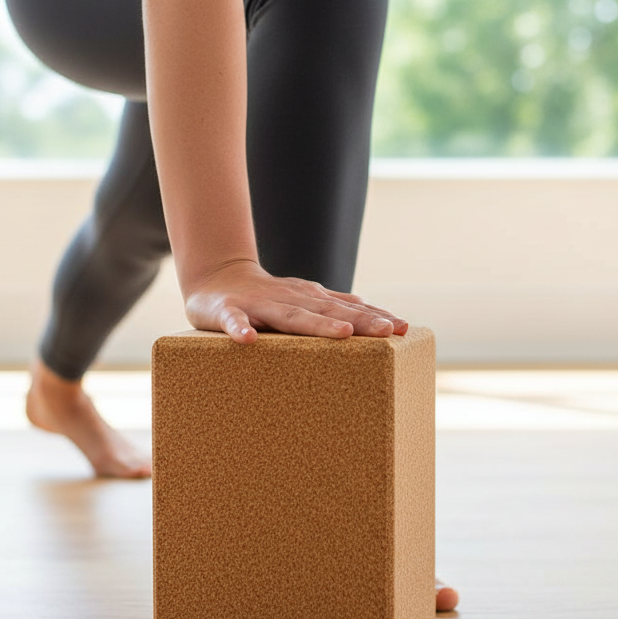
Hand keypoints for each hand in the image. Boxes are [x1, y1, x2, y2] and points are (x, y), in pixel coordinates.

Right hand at [184, 259, 408, 344]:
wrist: (213, 278)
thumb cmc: (263, 296)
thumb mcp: (301, 299)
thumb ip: (331, 306)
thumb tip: (372, 310)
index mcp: (308, 299)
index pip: (347, 308)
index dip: (375, 317)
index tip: (404, 327)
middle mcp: (289, 298)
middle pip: (328, 311)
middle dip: (360, 321)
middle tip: (388, 331)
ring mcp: (258, 305)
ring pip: (290, 316)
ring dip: (316, 325)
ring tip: (343, 334)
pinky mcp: (227, 312)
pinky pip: (233, 322)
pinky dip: (239, 329)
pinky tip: (247, 340)